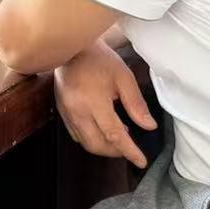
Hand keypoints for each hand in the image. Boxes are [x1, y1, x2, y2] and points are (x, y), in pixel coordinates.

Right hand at [53, 39, 156, 167]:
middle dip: (116, 152)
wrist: (70, 47)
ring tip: (119, 136)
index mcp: (93, 101)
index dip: (129, 150)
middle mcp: (76, 111)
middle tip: (130, 148)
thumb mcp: (123, 77)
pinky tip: (102, 128)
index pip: (114, 134)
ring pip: (85, 142)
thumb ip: (136, 103)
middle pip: (97, 145)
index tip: (141, 161)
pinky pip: (76, 134)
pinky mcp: (61, 111)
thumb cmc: (99, 59)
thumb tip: (148, 126)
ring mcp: (66, 112)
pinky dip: (91, 138)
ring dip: (103, 146)